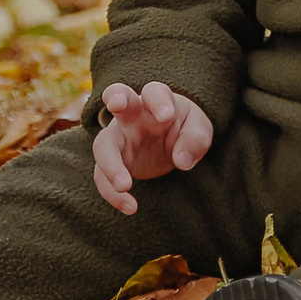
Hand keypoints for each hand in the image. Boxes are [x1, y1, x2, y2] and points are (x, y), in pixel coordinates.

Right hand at [91, 81, 212, 214]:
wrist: (171, 144)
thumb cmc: (185, 129)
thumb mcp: (198, 130)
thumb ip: (195, 139)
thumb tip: (182, 161)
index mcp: (156, 101)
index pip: (154, 91)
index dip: (158, 100)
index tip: (166, 115)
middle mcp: (132, 115)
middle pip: (117, 96)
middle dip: (115, 96)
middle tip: (116, 103)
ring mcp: (119, 137)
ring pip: (103, 144)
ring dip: (110, 165)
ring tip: (125, 186)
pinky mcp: (113, 161)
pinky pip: (102, 176)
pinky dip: (113, 194)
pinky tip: (130, 207)